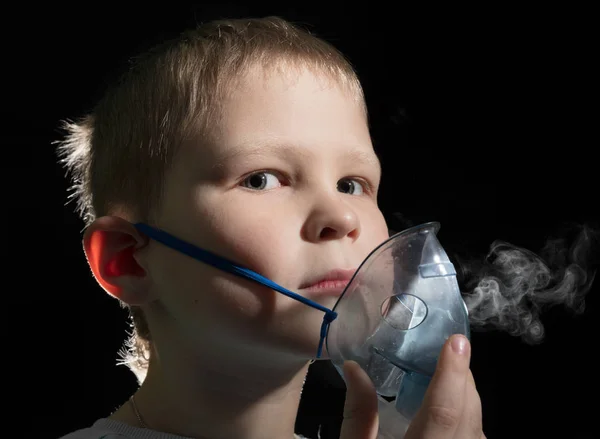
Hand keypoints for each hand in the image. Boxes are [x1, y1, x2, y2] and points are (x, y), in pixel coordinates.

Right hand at [339, 334, 484, 438]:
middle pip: (467, 412)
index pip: (443, 411)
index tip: (455, 341)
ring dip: (465, 396)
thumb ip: (358, 413)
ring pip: (477, 425)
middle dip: (461, 377)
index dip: (451, 374)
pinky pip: (475, 436)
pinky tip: (447, 408)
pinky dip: (466, 416)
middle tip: (444, 350)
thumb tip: (354, 367)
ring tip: (445, 376)